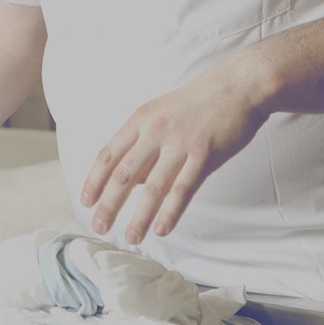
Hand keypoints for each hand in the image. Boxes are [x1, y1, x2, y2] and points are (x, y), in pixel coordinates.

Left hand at [81, 60, 269, 243]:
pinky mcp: (204, 155)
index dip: (94, 180)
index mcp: (140, 119)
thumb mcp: (161, 112)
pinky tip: (161, 229)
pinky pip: (183, 189)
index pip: (108, 154)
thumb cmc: (198, 102)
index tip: (86, 201)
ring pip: (152, 188)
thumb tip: (133, 180)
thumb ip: (144, 144)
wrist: (237, 87)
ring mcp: (180, 144)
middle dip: (108, 204)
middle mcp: (155, 132)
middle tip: (98, 226)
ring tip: (131, 238)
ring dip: (139, 217)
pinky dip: (170, 212)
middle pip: (123, 175)